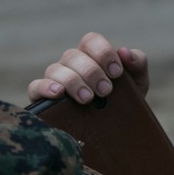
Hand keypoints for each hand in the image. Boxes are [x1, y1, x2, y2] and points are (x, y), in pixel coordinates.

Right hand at [27, 31, 149, 104]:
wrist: (116, 133)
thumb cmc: (124, 103)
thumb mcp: (137, 84)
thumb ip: (137, 64)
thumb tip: (124, 52)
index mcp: (92, 56)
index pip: (91, 41)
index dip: (103, 53)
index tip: (116, 73)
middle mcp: (71, 64)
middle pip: (73, 56)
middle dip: (91, 72)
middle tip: (106, 91)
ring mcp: (56, 79)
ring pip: (56, 69)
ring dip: (73, 82)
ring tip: (88, 99)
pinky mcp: (42, 97)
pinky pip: (36, 86)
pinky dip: (45, 88)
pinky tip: (59, 94)